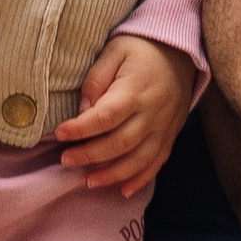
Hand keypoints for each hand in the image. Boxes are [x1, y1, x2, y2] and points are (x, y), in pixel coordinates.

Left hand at [54, 33, 193, 197]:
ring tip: (88, 182)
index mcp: (135, 91)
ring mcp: (163, 127)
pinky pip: (157, 162)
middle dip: (90, 155)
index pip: (105, 116)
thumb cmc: (141, 49)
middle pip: (120, 142)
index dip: (81, 129)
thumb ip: (96, 79)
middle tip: (65, 160)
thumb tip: (83, 109)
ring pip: (139, 159)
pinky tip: (122, 191)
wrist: (181, 53)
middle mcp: (152, 113)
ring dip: (113, 174)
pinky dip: (140, 179)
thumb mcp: (114, 51)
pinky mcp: (170, 135)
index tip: (59, 134)